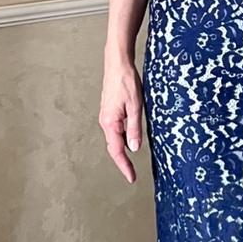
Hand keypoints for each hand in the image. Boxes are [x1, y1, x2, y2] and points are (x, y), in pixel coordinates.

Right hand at [99, 59, 143, 183]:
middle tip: (132, 173)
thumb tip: (134, 148)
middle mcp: (106, 121)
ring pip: (115, 137)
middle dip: (122, 161)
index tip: (131, 177)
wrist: (117, 64)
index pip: (117, 150)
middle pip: (113, 147)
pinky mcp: (110, 110)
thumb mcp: (136, 106)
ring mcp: (107, 115)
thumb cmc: (126, 82)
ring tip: (132, 161)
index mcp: (110, 123)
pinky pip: (116, 128)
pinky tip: (131, 137)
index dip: (124, 165)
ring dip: (123, 149)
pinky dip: (123, 136)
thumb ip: (134, 128)